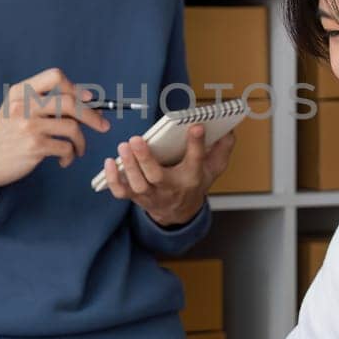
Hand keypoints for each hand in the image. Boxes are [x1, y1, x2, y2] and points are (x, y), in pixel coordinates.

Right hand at [0, 68, 109, 187]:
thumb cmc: (8, 133)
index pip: (55, 76)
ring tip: (78, 149)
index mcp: (21, 91)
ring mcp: (29, 125)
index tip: (89, 99)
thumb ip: (44, 101)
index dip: (76, 87)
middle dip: (93, 115)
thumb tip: (87, 101)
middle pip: (71, 102)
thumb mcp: (17, 108)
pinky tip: (65, 159)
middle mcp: (24, 104)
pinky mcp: (34, 146)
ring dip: (81, 141)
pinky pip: (66, 147)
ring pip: (72, 127)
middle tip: (104, 126)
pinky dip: (71, 155)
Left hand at [100, 123, 235, 226]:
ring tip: (124, 146)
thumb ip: (222, 150)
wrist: (179, 212)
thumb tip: (229, 131)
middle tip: (136, 139)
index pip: (195, 160)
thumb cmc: (193, 183)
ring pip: (138, 184)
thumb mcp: (213, 169)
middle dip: (145, 159)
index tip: (196, 126)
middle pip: (156, 176)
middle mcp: (170, 188)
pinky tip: (109, 162)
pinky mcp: (136, 197)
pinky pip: (122, 192)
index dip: (196, 143)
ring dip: (129, 166)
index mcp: (192, 178)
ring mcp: (151, 195)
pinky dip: (113, 179)